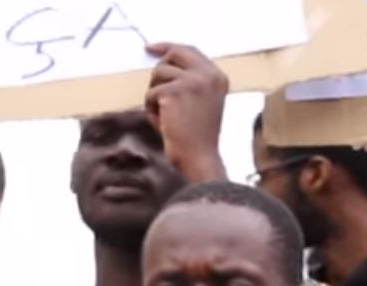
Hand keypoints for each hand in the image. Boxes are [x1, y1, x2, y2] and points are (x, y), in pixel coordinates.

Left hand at [144, 44, 228, 182]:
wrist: (199, 157)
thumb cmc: (196, 138)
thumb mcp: (201, 104)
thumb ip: (190, 84)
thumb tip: (162, 70)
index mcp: (217, 77)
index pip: (191, 51)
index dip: (169, 47)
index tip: (152, 48)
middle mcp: (208, 74)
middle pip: (174, 53)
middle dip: (158, 65)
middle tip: (149, 76)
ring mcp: (192, 80)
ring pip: (158, 74)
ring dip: (154, 95)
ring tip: (165, 116)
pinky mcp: (175, 90)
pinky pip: (151, 93)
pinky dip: (151, 109)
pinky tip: (163, 123)